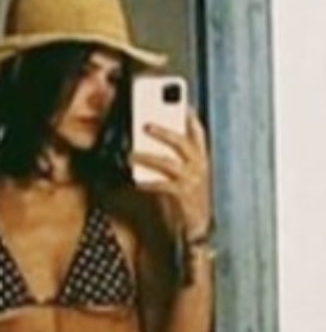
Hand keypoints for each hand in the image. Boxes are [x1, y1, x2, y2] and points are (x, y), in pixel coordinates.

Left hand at [130, 107, 211, 238]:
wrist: (198, 228)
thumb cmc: (188, 201)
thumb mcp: (185, 176)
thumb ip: (174, 159)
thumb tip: (152, 143)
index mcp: (201, 159)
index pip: (197, 131)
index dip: (188, 115)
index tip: (176, 103)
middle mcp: (199, 167)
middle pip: (182, 142)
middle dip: (164, 130)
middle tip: (145, 123)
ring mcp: (192, 180)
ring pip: (169, 162)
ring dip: (148, 156)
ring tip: (130, 154)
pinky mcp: (183, 195)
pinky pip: (161, 185)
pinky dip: (147, 182)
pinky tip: (135, 181)